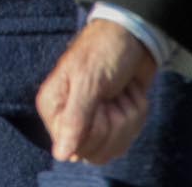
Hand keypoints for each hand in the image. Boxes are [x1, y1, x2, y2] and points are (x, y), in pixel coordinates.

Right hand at [36, 19, 157, 164]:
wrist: (133, 35)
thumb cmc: (105, 50)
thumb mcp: (88, 82)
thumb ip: (75, 120)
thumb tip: (59, 156)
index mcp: (53, 107)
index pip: (76, 147)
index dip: (97, 130)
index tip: (101, 103)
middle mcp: (69, 118)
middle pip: (97, 151)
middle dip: (117, 122)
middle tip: (114, 94)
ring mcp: (92, 120)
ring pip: (116, 146)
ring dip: (130, 116)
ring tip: (123, 91)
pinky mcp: (112, 119)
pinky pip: (128, 136)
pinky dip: (138, 113)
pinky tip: (131, 93)